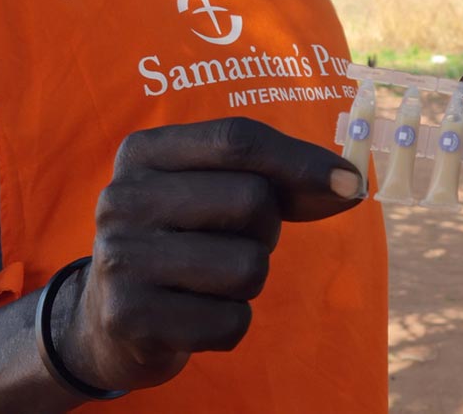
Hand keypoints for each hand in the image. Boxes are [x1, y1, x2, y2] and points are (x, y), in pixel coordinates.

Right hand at [58, 118, 361, 390]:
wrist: (111, 318)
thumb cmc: (189, 239)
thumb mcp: (221, 193)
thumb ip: (285, 181)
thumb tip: (352, 184)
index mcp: (145, 152)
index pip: (238, 139)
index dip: (303, 160)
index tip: (351, 183)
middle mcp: (122, 197)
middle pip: (251, 200)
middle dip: (267, 229)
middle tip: (236, 241)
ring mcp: (119, 258)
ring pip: (248, 266)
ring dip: (250, 280)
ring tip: (212, 280)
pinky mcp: (128, 317)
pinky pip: (231, 322)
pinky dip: (231, 323)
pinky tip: (197, 315)